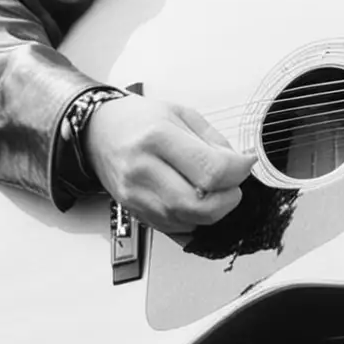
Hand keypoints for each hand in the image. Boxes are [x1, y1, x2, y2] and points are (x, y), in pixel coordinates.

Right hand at [84, 92, 253, 233]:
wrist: (98, 132)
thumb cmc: (139, 120)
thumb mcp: (182, 114)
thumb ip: (215, 142)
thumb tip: (241, 164)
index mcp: (158, 138)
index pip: (210, 171)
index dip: (238, 172)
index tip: (245, 164)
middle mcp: (143, 171)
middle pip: (200, 206)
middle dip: (228, 199)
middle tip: (232, 185)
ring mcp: (136, 196)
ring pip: (188, 222)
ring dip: (211, 211)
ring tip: (212, 190)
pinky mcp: (135, 213)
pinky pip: (175, 229)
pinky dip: (193, 219)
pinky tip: (194, 200)